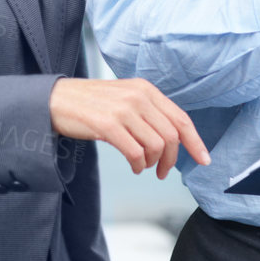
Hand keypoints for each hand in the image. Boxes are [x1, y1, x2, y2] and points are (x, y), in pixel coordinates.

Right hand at [49, 78, 209, 177]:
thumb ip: (148, 112)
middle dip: (171, 159)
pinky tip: (134, 167)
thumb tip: (173, 140)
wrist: (55, 100)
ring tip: (143, 166)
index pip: (180, 118)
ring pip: (156, 146)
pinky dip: (139, 165)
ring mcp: (122, 109)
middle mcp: (137, 96)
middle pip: (171, 136)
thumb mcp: (124, 98)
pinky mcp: (107, 124)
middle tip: (162, 171)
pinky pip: (135, 152)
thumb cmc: (90, 104)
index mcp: (145, 89)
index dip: (195, 142)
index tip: (204, 160)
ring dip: (152, 163)